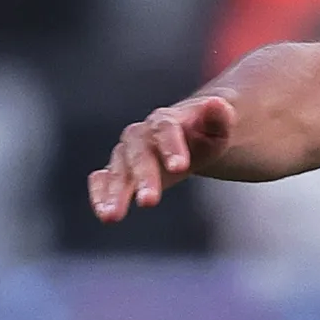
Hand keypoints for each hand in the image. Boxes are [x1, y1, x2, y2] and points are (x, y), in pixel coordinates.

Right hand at [91, 93, 236, 219]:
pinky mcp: (119, 170)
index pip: (165, 129)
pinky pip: (103, 179)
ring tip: (112, 216)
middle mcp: (140, 135)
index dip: (171, 147)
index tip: (180, 168)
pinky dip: (100, 193)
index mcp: (166, 120)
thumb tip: (217, 103)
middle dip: (143, 177)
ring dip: (115, 192)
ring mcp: (127, 153)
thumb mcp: (218, 128)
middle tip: (149, 202)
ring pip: (118, 170)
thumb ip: (220, 118)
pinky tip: (103, 212)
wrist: (189, 136)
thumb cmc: (205, 134)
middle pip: (139, 154)